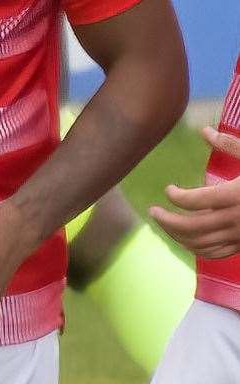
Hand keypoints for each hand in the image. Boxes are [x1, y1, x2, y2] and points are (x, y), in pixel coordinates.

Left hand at [150, 127, 239, 258]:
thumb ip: (230, 145)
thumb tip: (204, 131)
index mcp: (238, 195)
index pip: (197, 201)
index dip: (177, 197)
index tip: (168, 190)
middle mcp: (238, 219)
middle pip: (193, 227)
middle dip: (168, 221)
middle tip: (153, 212)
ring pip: (201, 244)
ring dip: (177, 236)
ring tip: (164, 223)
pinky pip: (216, 253)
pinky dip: (196, 249)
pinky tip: (186, 239)